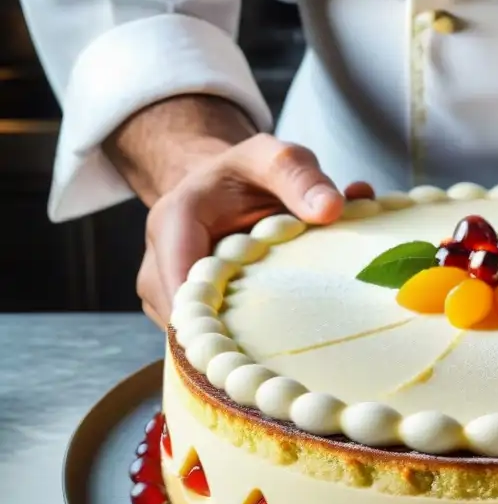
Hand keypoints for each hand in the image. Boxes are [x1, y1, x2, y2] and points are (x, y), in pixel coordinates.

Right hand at [138, 133, 344, 326]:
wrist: (228, 186)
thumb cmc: (251, 173)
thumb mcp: (276, 157)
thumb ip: (301, 177)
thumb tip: (330, 209)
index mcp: (173, 224)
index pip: (183, 288)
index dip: (217, 320)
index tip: (263, 335)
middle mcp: (160, 266)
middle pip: (189, 324)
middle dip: (235, 339)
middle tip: (287, 346)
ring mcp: (169, 295)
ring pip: (199, 340)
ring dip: (241, 343)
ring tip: (287, 338)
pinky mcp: (191, 314)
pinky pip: (212, 341)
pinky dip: (243, 342)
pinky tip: (279, 338)